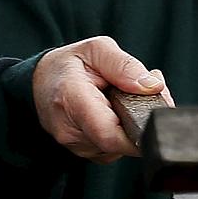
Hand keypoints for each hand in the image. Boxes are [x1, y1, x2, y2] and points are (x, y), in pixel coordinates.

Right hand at [31, 36, 171, 162]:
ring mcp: (75, 144)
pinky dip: (125, 130)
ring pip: (120, 144)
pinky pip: (114, 147)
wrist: (40, 81)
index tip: (157, 113)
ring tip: (128, 96)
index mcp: (71, 101)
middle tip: (148, 90)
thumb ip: (125, 65)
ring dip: (135, 122)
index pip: (109, 134)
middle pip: (121, 139)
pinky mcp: (84, 149)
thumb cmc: (68, 64)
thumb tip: (152, 86)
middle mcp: (70, 129)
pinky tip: (120, 109)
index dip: (140, 132)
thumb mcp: (97, 49)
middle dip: (144, 117)